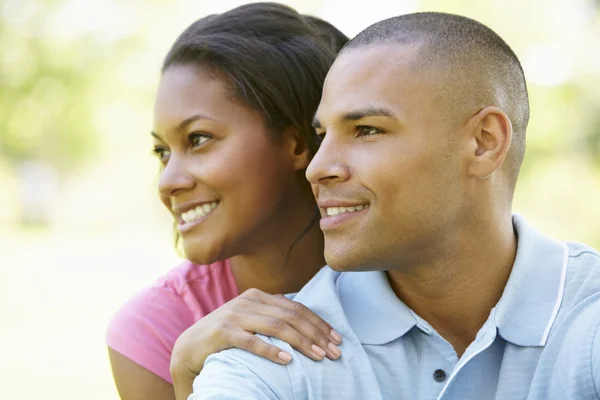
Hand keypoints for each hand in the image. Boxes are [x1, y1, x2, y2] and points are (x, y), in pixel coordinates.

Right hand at [170, 288, 341, 393]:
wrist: (190, 347)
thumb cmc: (227, 335)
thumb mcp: (252, 320)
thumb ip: (273, 316)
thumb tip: (306, 324)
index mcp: (258, 295)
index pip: (296, 308)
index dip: (319, 323)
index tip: (336, 339)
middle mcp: (248, 301)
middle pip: (291, 316)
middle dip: (316, 334)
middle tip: (334, 352)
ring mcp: (235, 315)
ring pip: (276, 326)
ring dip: (301, 342)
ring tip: (318, 356)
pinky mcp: (223, 332)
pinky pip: (251, 341)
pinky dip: (271, 350)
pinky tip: (287, 360)